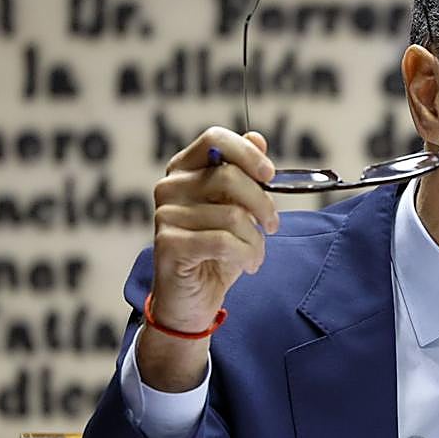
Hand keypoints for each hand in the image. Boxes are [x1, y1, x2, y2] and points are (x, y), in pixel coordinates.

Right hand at [138, 127, 277, 390]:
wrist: (192, 301)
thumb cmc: (217, 252)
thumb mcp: (237, 211)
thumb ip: (245, 175)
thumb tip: (257, 136)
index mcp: (185, 170)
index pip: (215, 139)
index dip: (247, 153)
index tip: (270, 175)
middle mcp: (170, 187)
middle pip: (231, 178)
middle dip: (263, 205)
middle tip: (273, 227)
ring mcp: (165, 215)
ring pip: (233, 215)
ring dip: (256, 240)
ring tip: (255, 255)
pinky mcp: (168, 244)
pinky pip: (223, 241)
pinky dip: (246, 255)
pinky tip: (247, 265)